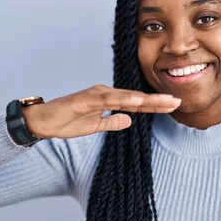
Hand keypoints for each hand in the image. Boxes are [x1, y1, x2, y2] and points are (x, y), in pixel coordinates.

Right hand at [22, 84, 180, 138]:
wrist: (42, 122)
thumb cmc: (66, 122)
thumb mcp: (95, 126)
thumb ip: (111, 122)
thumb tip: (129, 121)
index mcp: (109, 100)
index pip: (137, 104)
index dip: (156, 105)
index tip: (174, 105)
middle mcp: (105, 94)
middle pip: (136, 98)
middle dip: (157, 100)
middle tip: (177, 101)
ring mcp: (96, 94)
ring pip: (125, 96)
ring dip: (145, 100)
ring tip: (163, 102)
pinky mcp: (85, 99)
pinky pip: (107, 100)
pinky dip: (122, 100)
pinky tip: (135, 102)